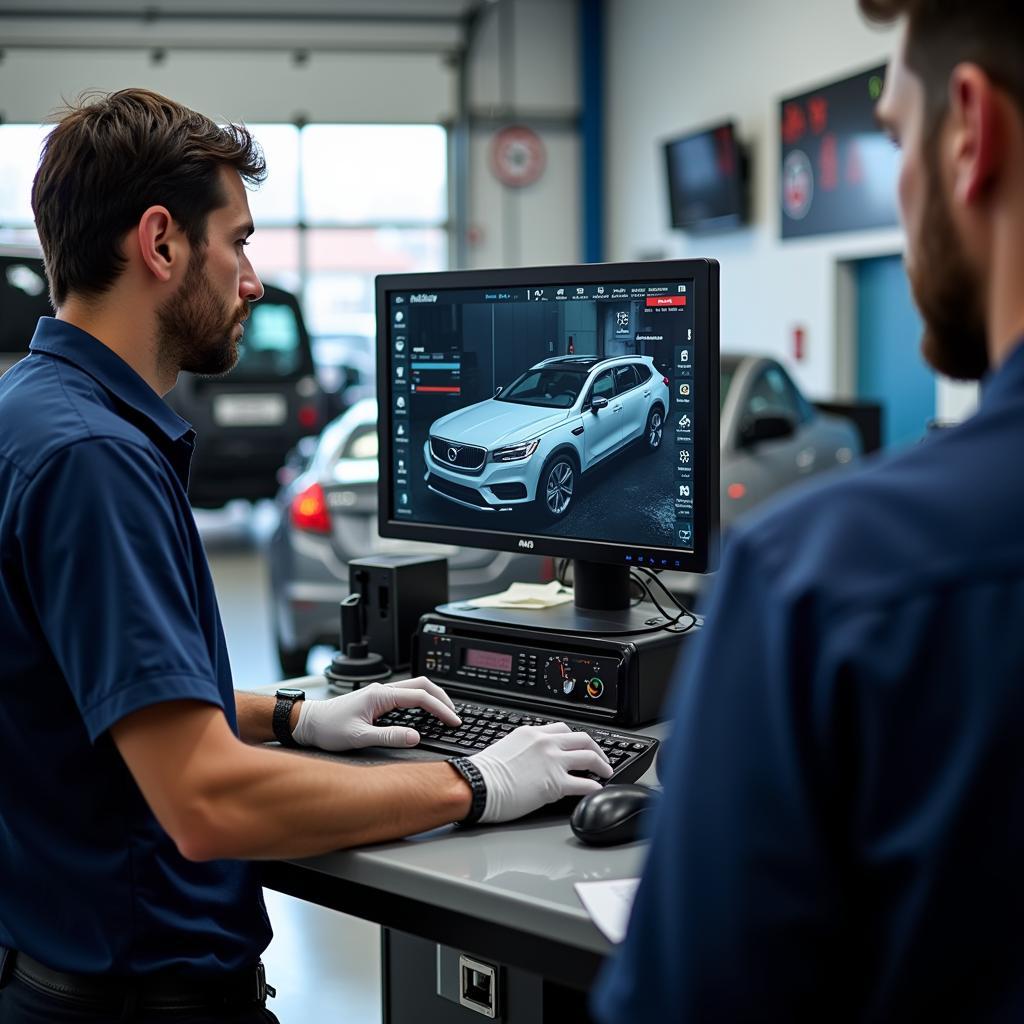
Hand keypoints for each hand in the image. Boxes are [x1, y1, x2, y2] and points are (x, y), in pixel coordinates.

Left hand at [291, 678, 460, 751]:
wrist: (309, 723)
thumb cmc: (328, 728)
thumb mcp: (359, 737)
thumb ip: (389, 736)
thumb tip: (415, 737)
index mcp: (380, 695)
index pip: (420, 696)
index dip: (440, 709)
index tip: (453, 721)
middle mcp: (382, 690)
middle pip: (422, 685)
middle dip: (442, 698)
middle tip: (455, 716)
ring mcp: (380, 693)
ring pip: (415, 688)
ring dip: (432, 698)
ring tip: (445, 715)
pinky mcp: (377, 700)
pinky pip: (406, 696)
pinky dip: (421, 702)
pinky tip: (424, 715)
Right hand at [470, 723, 612, 822]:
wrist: (477, 785)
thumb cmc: (484, 772)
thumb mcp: (507, 748)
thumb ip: (525, 749)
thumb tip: (533, 759)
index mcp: (533, 733)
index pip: (563, 729)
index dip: (576, 738)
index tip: (581, 745)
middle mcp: (546, 743)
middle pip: (582, 739)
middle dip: (596, 748)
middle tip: (601, 757)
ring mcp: (553, 761)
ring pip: (589, 756)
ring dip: (602, 764)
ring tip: (606, 772)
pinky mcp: (556, 783)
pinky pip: (585, 783)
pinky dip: (595, 787)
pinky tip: (597, 790)